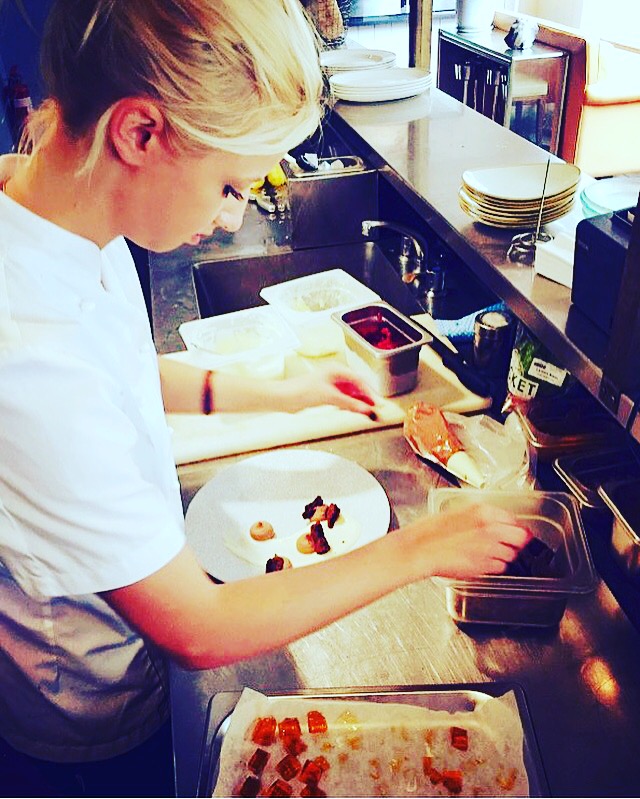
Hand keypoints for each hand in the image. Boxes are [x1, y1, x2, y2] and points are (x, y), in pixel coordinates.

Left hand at [281, 364, 377, 417]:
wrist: (284, 398)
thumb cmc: (301, 390)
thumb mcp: (330, 397)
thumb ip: (349, 404)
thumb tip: (365, 409)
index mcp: (336, 369)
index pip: (359, 380)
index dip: (369, 391)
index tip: (377, 402)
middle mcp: (334, 375)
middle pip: (356, 386)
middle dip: (365, 398)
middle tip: (375, 408)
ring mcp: (330, 384)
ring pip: (350, 393)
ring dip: (357, 402)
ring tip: (366, 411)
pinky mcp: (325, 394)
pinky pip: (342, 399)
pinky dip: (349, 405)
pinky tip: (353, 410)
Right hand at [404, 504, 531, 579]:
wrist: (420, 550)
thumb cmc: (430, 532)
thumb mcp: (456, 512)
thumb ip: (479, 516)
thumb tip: (493, 520)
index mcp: (483, 511)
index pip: (513, 519)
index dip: (512, 526)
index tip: (510, 529)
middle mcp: (491, 529)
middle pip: (521, 537)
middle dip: (515, 540)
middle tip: (508, 543)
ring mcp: (490, 549)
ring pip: (512, 554)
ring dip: (505, 554)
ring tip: (488, 553)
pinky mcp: (485, 567)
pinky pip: (500, 567)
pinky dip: (494, 565)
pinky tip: (481, 561)